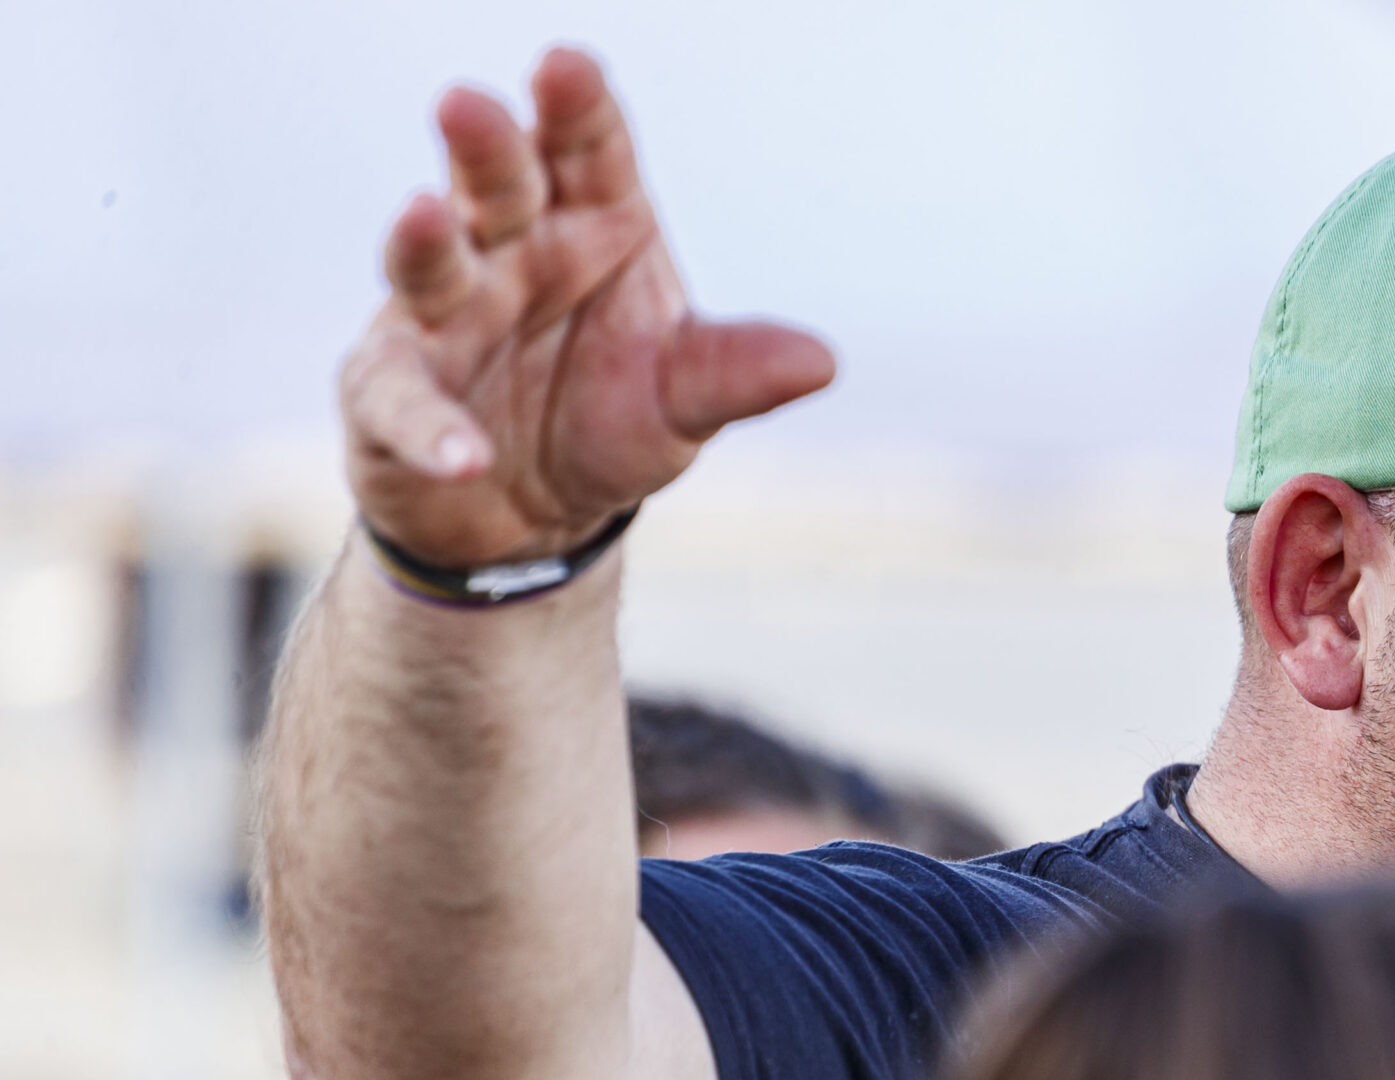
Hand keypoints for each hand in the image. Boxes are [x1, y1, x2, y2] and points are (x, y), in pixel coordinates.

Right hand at [341, 47, 833, 567]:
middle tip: (470, 105)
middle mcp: (509, 251)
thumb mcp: (685, 399)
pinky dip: (432, 429)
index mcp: (590, 225)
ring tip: (424, 216)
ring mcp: (441, 315)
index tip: (569, 67)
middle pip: (496, 183)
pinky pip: (405, 403)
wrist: (539, 513)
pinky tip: (465, 455)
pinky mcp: (391, 391)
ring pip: (429, 265)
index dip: (577, 108)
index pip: (588, 150)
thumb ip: (737, 373)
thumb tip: (821, 363)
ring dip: (422, 241)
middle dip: (486, 146)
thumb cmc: (610, 418)